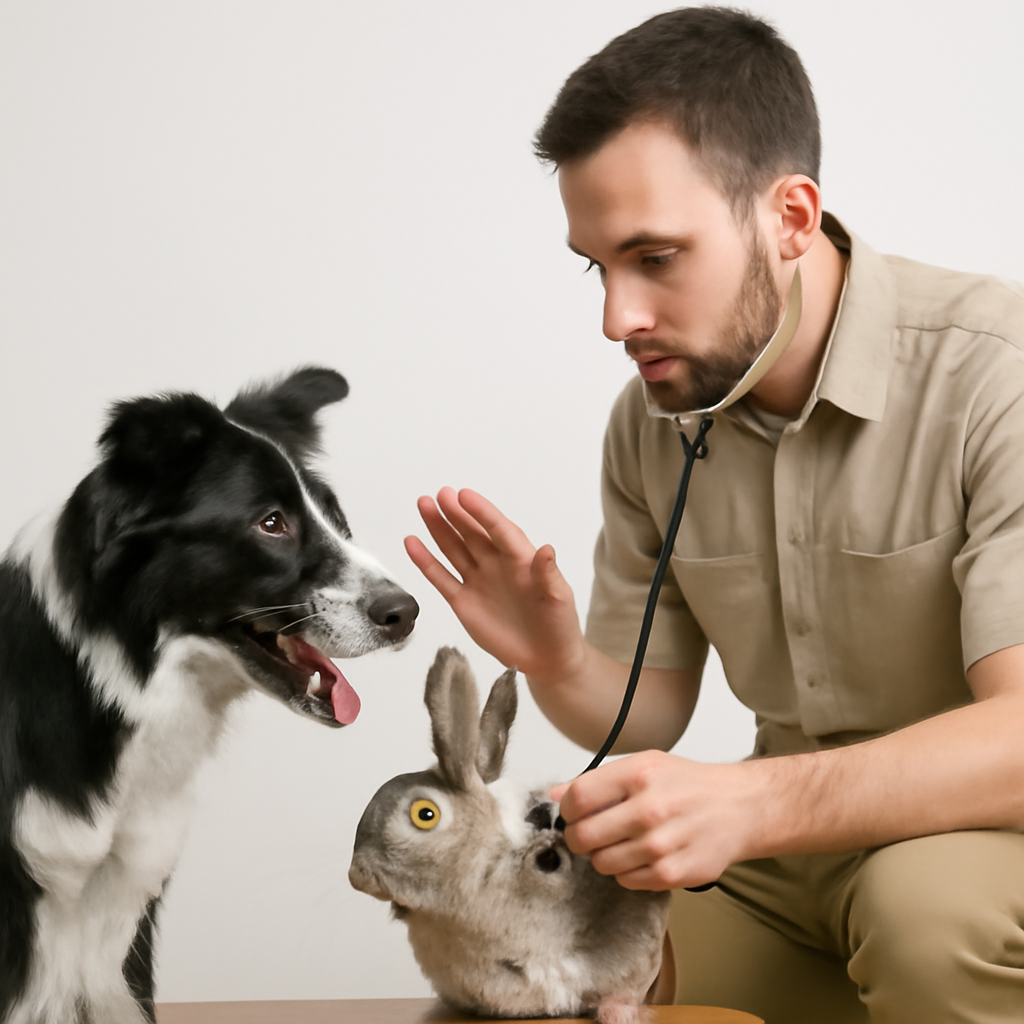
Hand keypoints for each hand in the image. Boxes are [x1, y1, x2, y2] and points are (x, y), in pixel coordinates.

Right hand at [405, 487, 584, 679]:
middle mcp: (496, 564)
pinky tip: (413, 543)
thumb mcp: (558, 597)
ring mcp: (478, 581)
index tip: (464, 495)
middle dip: (456, 513)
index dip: (481, 512)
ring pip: (454, 548)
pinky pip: (441, 578)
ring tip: (424, 505)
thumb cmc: (558, 625)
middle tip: (440, 494)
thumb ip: (548, 574)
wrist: (545, 658)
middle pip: (472, 532)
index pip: (498, 529)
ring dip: (438, 527)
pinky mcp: (463, 601)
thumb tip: (546, 550)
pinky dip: (426, 561)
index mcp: (521, 559)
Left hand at [552, 750, 761, 890]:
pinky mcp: (671, 874)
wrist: (739, 808)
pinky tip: (642, 855)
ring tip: (622, 841)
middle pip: (583, 837)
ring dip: (604, 855)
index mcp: (638, 775)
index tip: (572, 813)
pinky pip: (626, 881)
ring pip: (601, 863)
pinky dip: (627, 871)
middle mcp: (649, 809)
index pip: (578, 798)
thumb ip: (598, 780)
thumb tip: (555, 794)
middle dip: (578, 838)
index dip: (567, 810)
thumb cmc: (689, 785)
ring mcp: (660, 845)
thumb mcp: (644, 765)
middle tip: (588, 833)